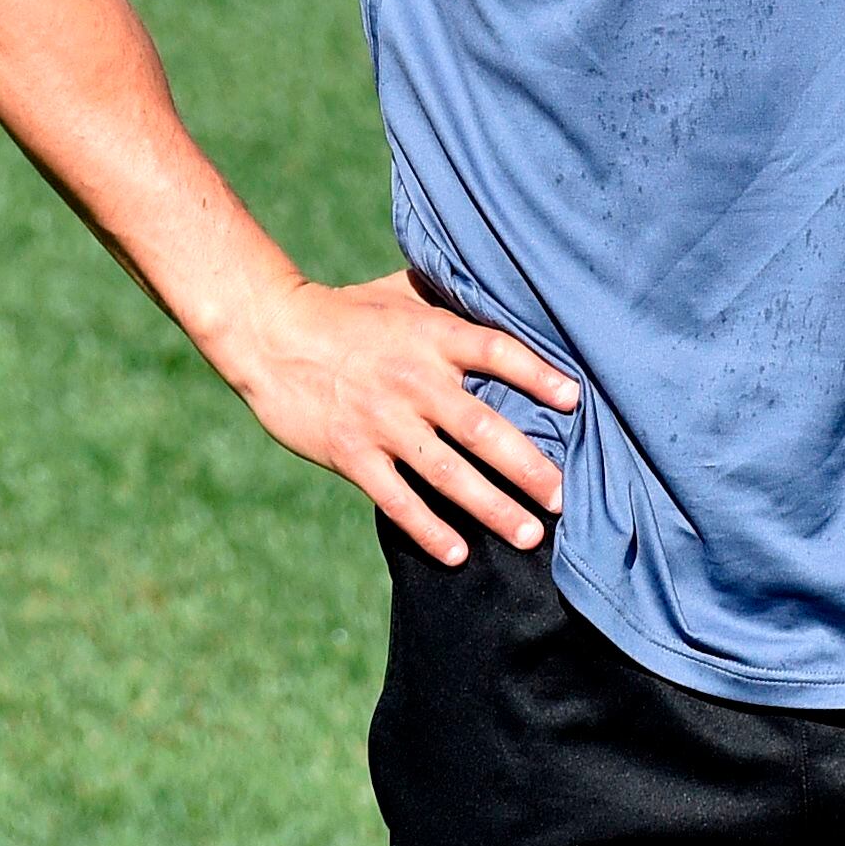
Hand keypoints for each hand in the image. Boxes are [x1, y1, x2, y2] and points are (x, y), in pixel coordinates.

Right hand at [222, 270, 577, 565]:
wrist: (269, 334)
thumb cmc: (342, 312)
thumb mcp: (397, 294)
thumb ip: (446, 300)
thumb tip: (499, 292)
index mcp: (429, 334)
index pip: (496, 352)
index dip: (538, 375)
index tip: (575, 400)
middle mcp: (412, 379)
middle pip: (483, 428)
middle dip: (529, 467)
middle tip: (563, 498)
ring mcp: (382, 420)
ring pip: (448, 472)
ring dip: (492, 508)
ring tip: (528, 535)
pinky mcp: (352, 453)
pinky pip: (397, 498)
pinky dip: (428, 529)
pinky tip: (457, 553)